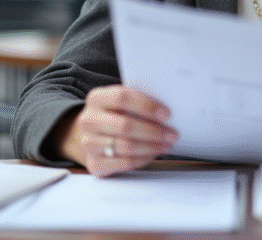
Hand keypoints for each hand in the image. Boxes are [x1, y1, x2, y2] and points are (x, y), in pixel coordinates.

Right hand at [53, 85, 178, 176]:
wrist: (91, 134)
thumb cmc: (114, 114)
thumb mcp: (120, 101)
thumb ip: (137, 101)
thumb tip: (164, 111)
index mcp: (96, 98)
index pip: (122, 98)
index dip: (146, 106)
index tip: (166, 114)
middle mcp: (89, 120)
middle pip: (125, 126)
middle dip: (154, 131)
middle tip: (172, 134)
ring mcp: (89, 143)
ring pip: (126, 146)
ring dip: (152, 146)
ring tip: (167, 144)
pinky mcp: (94, 164)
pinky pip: (124, 163)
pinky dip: (144, 158)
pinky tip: (154, 153)